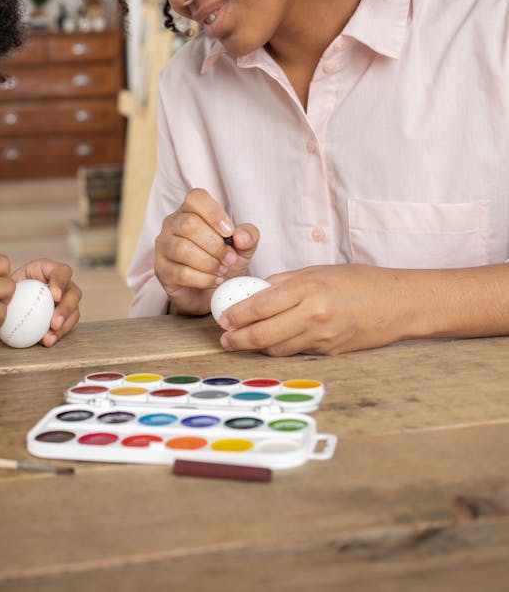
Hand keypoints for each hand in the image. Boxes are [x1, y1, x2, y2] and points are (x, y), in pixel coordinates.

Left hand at [11, 259, 81, 344]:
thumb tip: (6, 300)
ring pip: (74, 312)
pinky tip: (47, 341)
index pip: (62, 272)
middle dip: (66, 309)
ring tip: (49, 337)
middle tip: (54, 323)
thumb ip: (10, 287)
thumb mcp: (9, 283)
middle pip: (74, 293)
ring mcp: (66, 301)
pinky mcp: (65, 316)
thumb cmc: (10, 289)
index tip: (55, 296)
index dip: (61, 282)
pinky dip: (58, 334)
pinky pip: (67, 326)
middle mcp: (63, 284)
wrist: (12, 302)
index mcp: (49, 270)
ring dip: (64, 326)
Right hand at [154, 188, 258, 315]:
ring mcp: (164, 246)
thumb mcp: (243, 247)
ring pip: (182, 249)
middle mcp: (172, 223)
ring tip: (222, 270)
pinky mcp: (162, 269)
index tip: (230, 231)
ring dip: (209, 262)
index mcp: (191, 210)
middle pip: (189, 224)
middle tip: (230, 258)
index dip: (214, 213)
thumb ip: (248, 236)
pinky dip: (203, 279)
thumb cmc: (223, 261)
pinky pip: (181, 272)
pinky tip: (215, 281)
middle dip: (215, 245)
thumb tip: (241, 236)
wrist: (209, 292)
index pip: (195, 198)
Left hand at [218, 264, 408, 355]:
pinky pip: (297, 352)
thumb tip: (256, 291)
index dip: (238, 314)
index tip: (223, 317)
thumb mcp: (319, 271)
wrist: (398, 303)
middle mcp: (314, 314)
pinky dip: (281, 349)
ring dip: (257, 347)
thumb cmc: (360, 281)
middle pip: (264, 334)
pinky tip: (271, 344)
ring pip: (278, 349)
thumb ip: (286, 282)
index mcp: (309, 288)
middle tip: (225, 338)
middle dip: (239, 339)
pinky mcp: (332, 353)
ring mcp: (324, 337)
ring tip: (242, 342)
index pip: (262, 305)